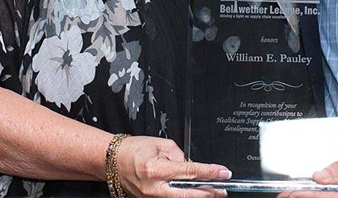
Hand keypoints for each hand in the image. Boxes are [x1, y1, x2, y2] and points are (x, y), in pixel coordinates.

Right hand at [114, 135, 230, 196]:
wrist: (114, 160)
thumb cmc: (134, 149)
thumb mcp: (161, 144)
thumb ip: (180, 156)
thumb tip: (193, 167)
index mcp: (155, 169)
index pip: (189, 172)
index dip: (209, 173)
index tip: (223, 172)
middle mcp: (153, 187)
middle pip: (187, 195)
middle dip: (207, 193)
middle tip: (222, 190)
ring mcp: (151, 197)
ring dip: (197, 196)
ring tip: (212, 191)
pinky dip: (183, 195)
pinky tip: (193, 192)